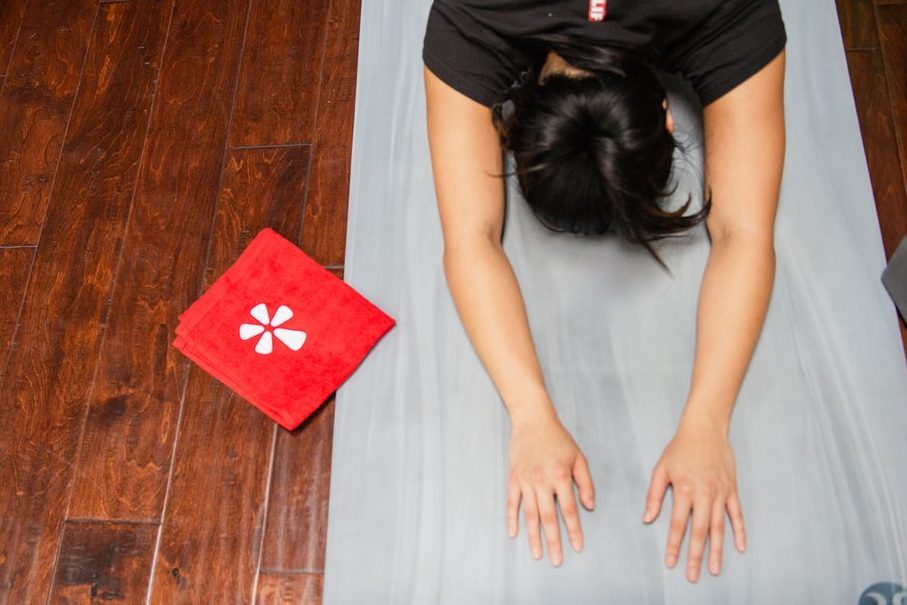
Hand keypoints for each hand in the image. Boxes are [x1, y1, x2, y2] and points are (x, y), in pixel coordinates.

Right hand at [507, 412, 595, 565]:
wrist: (532, 421)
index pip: (568, 510)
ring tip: (537, 554)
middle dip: (553, 541)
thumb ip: (585, 482)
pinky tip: (513, 534)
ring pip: (529, 514)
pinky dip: (511, 519)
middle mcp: (542, 482)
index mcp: (560, 477)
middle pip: (547, 518)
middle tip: (556, 561)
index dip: (573, 530)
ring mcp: (525, 481)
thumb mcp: (578, 458)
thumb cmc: (558, 439)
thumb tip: (589, 506)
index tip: (577, 547)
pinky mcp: (513, 478)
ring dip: (533, 536)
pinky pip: (512, 503)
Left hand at [642, 418, 745, 581]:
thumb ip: (654, 495)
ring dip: (717, 550)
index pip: (677, 524)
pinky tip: (740, 547)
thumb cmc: (680, 449)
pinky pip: (736, 515)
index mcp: (684, 490)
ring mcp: (720, 493)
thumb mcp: (661, 468)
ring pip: (719, 527)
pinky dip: (739, 532)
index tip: (671, 562)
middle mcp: (703, 494)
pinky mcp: (732, 490)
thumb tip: (647, 518)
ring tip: (714, 569)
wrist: (705, 429)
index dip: (674, 545)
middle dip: (696, 555)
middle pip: (700, 531)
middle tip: (693, 575)